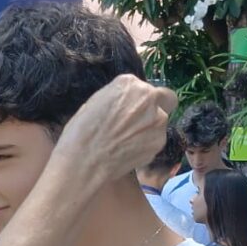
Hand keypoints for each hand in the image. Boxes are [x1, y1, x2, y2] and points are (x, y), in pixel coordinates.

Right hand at [51, 75, 176, 188]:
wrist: (85, 162)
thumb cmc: (81, 132)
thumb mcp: (96, 102)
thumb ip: (118, 98)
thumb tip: (126, 103)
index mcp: (130, 83)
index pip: (146, 87)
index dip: (140, 99)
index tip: (130, 110)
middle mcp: (149, 98)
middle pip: (166, 99)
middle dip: (157, 108)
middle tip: (140, 122)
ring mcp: (158, 120)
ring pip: (162, 121)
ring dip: (150, 128)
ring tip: (129, 142)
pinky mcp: (160, 142)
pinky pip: (156, 140)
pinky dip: (147, 145)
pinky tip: (130, 152)